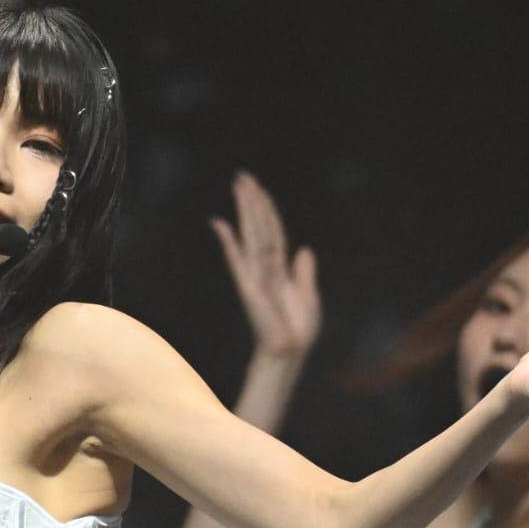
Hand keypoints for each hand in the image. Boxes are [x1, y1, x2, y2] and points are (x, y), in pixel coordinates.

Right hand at [210, 172, 320, 359]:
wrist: (290, 352)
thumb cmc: (297, 330)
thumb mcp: (308, 296)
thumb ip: (304, 272)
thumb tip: (305, 249)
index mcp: (279, 269)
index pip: (273, 232)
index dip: (267, 210)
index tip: (258, 188)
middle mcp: (264, 268)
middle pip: (258, 227)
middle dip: (252, 201)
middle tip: (243, 176)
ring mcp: (254, 276)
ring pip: (251, 235)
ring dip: (245, 210)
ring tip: (239, 185)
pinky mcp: (248, 287)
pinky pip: (238, 260)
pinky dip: (229, 241)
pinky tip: (220, 223)